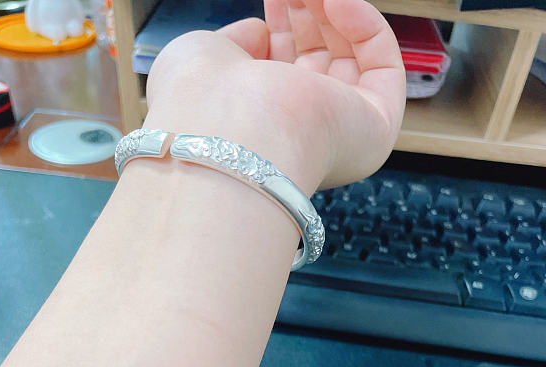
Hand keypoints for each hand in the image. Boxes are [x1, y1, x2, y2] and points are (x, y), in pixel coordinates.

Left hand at [145, 0, 404, 192]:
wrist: (226, 135)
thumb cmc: (201, 103)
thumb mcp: (209, 58)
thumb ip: (241, 43)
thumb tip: (261, 31)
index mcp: (263, 128)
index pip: (283, 72)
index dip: (282, 27)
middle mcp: (301, 135)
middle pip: (318, 62)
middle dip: (307, 16)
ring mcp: (341, 133)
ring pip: (350, 59)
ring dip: (332, 13)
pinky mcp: (376, 127)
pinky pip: (383, 65)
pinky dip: (365, 25)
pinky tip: (335, 2)